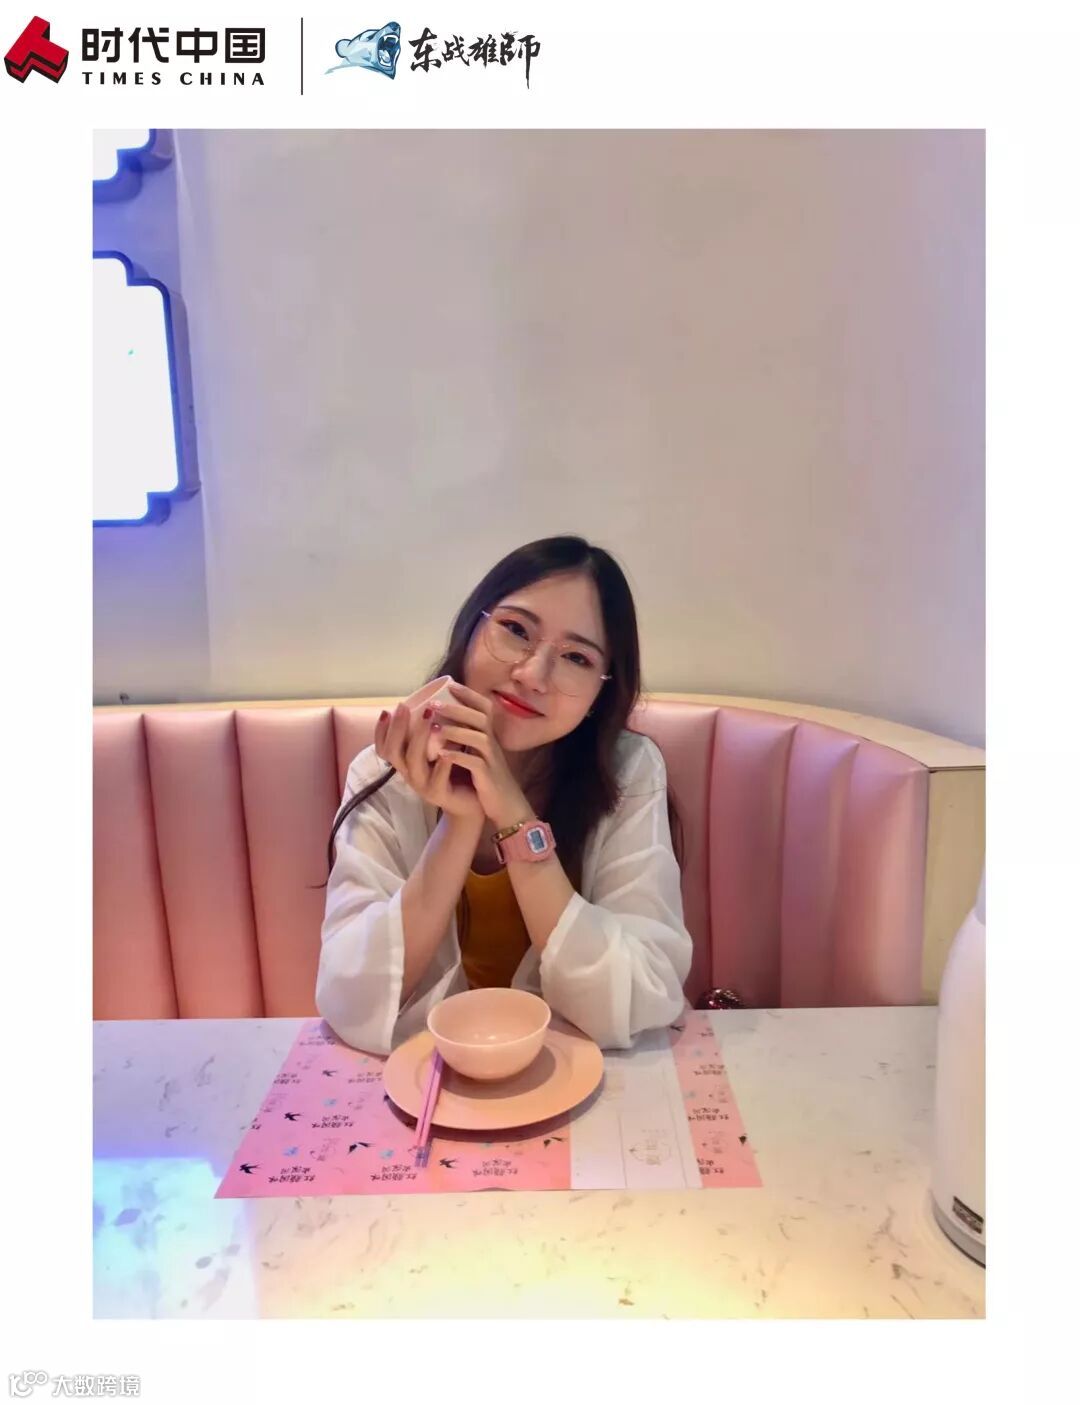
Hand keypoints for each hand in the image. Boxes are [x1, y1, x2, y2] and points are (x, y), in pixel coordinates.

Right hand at [374, 700, 483, 822]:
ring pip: (413, 762)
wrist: (471, 802)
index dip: (381, 731)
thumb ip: (430, 733)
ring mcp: (423, 786)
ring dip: (419, 738)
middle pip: (394, 751)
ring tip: (429, 717)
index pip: (384, 748)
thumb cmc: (455, 770)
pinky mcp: (439, 795)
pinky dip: (441, 764)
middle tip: (403, 707)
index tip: (386, 711)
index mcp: (406, 763)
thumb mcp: (438, 749)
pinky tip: (447, 751)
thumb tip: (429, 701)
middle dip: (397, 727)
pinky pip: (437, 779)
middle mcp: (410, 774)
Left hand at [426, 681, 532, 827]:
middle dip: (457, 708)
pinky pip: (475, 763)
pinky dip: (458, 756)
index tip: (450, 684)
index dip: (469, 694)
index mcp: (489, 736)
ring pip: (479, 737)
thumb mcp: (481, 753)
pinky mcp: (488, 777)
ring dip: (456, 730)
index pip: (484, 707)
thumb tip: (449, 719)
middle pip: (480, 718)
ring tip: (435, 726)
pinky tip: (442, 754)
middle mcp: (493, 744)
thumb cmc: (488, 778)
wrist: (507, 806)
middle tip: (435, 704)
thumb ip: (470, 736)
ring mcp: (492, 760)